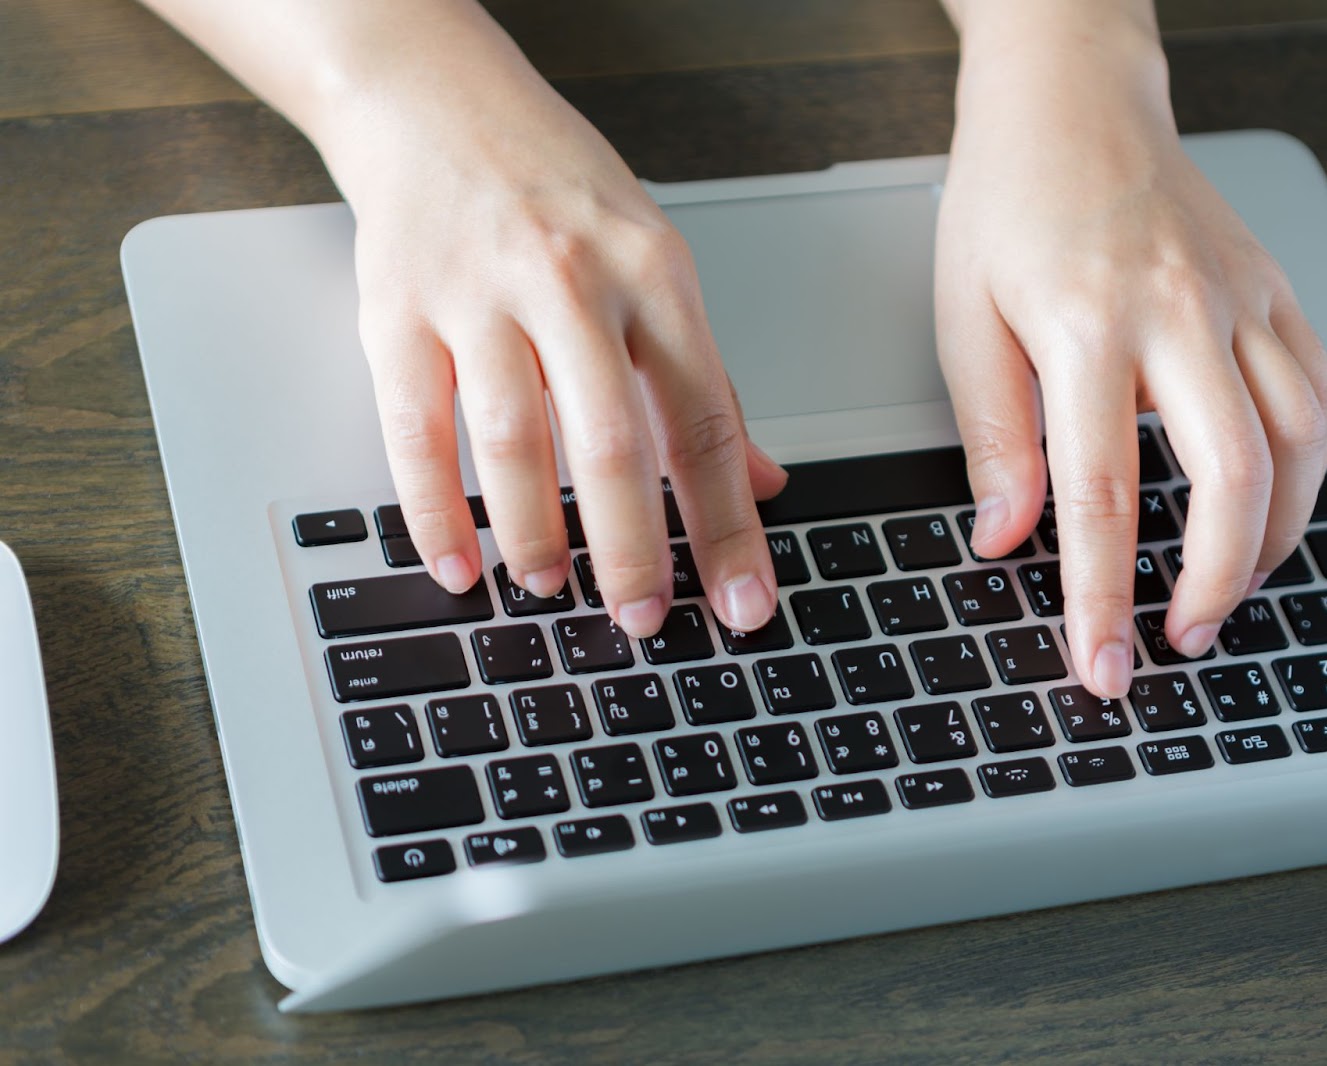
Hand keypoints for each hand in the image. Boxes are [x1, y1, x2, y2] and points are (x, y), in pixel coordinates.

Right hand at [323, 26, 784, 636]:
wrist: (435, 101)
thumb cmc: (556, 188)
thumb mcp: (655, 263)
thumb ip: (705, 378)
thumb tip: (762, 478)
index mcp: (654, 276)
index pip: (706, 421)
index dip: (728, 523)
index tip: (745, 600)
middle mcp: (571, 283)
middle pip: (612, 442)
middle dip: (632, 550)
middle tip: (642, 619)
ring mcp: (479, 295)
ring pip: (513, 442)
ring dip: (534, 535)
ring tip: (551, 587)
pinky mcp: (396, 310)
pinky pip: (415, 432)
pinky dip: (436, 511)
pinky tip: (459, 562)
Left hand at [936, 7, 1326, 697]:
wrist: (1072, 102)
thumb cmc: (1008, 204)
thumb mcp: (964, 320)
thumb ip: (993, 438)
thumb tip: (1005, 540)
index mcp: (1087, 326)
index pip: (1103, 496)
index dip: (1102, 597)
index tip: (1102, 664)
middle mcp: (1180, 313)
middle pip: (1233, 478)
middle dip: (1216, 581)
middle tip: (1181, 639)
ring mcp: (1241, 297)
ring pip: (1300, 442)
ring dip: (1274, 535)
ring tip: (1227, 586)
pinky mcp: (1274, 288)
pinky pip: (1318, 392)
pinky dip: (1306, 467)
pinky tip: (1270, 504)